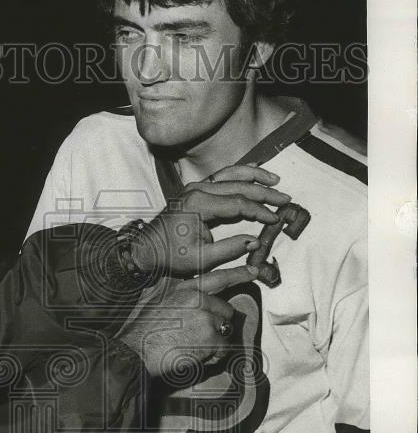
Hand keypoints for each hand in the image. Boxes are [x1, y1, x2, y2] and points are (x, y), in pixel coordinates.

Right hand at [118, 265, 257, 379]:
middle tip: (198, 338)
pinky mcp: (211, 336)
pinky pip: (224, 349)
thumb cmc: (141, 332)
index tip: (254, 272)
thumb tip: (194, 297)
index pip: (217, 277)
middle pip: (225, 310)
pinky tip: (195, 356)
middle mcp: (197, 297)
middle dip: (217, 325)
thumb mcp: (155, 301)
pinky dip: (213, 357)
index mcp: (184, 287)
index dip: (238, 274)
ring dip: (214, 342)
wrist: (136, 350)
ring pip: (225, 330)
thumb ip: (176, 295)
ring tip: (192, 348)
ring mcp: (206, 315)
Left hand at [134, 165, 289, 277]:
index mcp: (198, 204)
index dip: (259, 211)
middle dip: (264, 193)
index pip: (237, 203)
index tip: (274, 219)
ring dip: (254, 176)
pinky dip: (239, 173)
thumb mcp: (201, 260)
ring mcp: (195, 187)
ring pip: (230, 175)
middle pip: (238, 186)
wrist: (147, 249)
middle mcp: (197, 190)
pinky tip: (255, 172)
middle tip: (285, 199)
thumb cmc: (171, 257)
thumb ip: (229, 250)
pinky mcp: (195, 189)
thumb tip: (255, 240)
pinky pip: (221, 176)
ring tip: (274, 181)